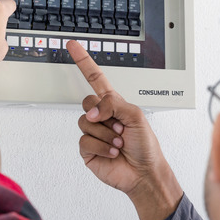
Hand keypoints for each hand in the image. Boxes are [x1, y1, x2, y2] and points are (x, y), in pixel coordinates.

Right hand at [67, 40, 182, 219]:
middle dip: (104, 115)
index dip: (84, 61)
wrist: (144, 173)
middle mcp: (101, 117)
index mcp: (113, 104)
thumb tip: (93, 112)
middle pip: (87, 102)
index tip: (73, 45)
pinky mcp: (87, 150)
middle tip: (119, 127)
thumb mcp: (136, 116)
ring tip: (119, 143)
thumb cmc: (145, 146)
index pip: (95, 78)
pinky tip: (113, 152)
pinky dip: (102, 147)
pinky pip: (85, 141)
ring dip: (107, 135)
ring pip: (86, 123)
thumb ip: (113, 104)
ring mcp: (93, 133)